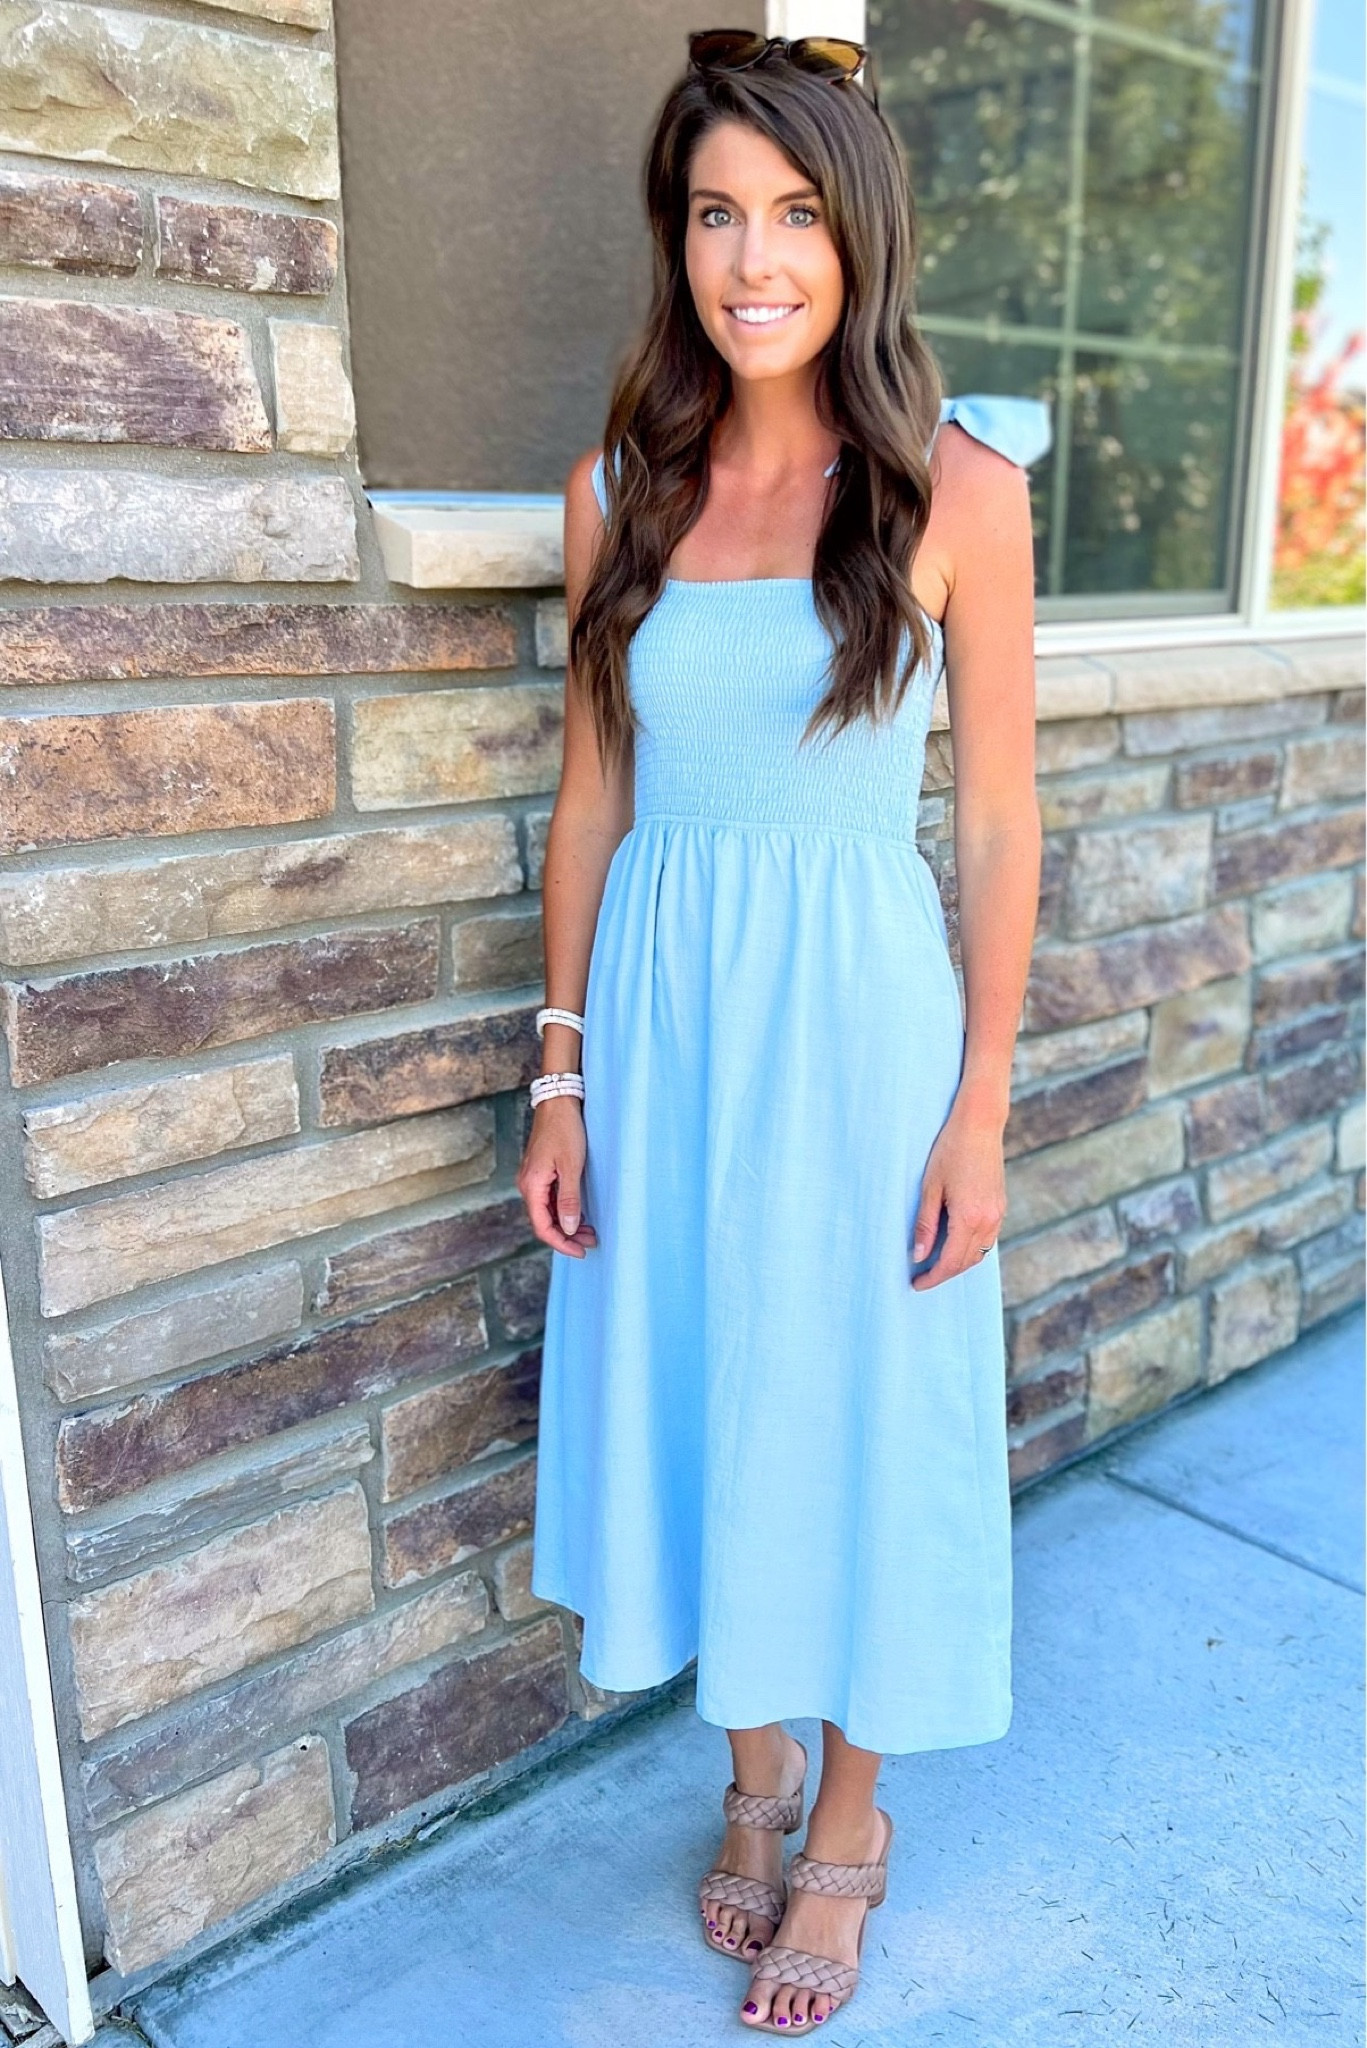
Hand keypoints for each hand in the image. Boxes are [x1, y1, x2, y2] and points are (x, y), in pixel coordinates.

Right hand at [517, 1096, 598, 1257]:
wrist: (558, 1101)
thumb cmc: (565, 1130)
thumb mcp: (571, 1166)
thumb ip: (569, 1199)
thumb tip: (567, 1228)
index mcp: (531, 1186)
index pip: (542, 1227)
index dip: (561, 1243)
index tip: (581, 1251)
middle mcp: (527, 1185)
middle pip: (544, 1221)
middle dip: (567, 1235)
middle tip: (591, 1241)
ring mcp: (533, 1179)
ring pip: (548, 1211)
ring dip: (567, 1224)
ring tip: (589, 1231)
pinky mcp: (540, 1172)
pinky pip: (550, 1200)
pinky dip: (564, 1210)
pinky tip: (580, 1213)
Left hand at [909, 1102, 1005, 1290]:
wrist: (979, 1125)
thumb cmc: (949, 1151)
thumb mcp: (929, 1187)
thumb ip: (925, 1224)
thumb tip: (918, 1255)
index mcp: (969, 1216)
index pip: (950, 1261)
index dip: (933, 1277)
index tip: (916, 1284)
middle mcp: (988, 1219)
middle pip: (966, 1262)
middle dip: (944, 1274)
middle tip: (922, 1277)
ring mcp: (998, 1213)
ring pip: (979, 1253)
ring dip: (959, 1263)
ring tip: (935, 1264)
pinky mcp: (1001, 1206)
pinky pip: (987, 1239)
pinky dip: (971, 1249)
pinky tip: (955, 1244)